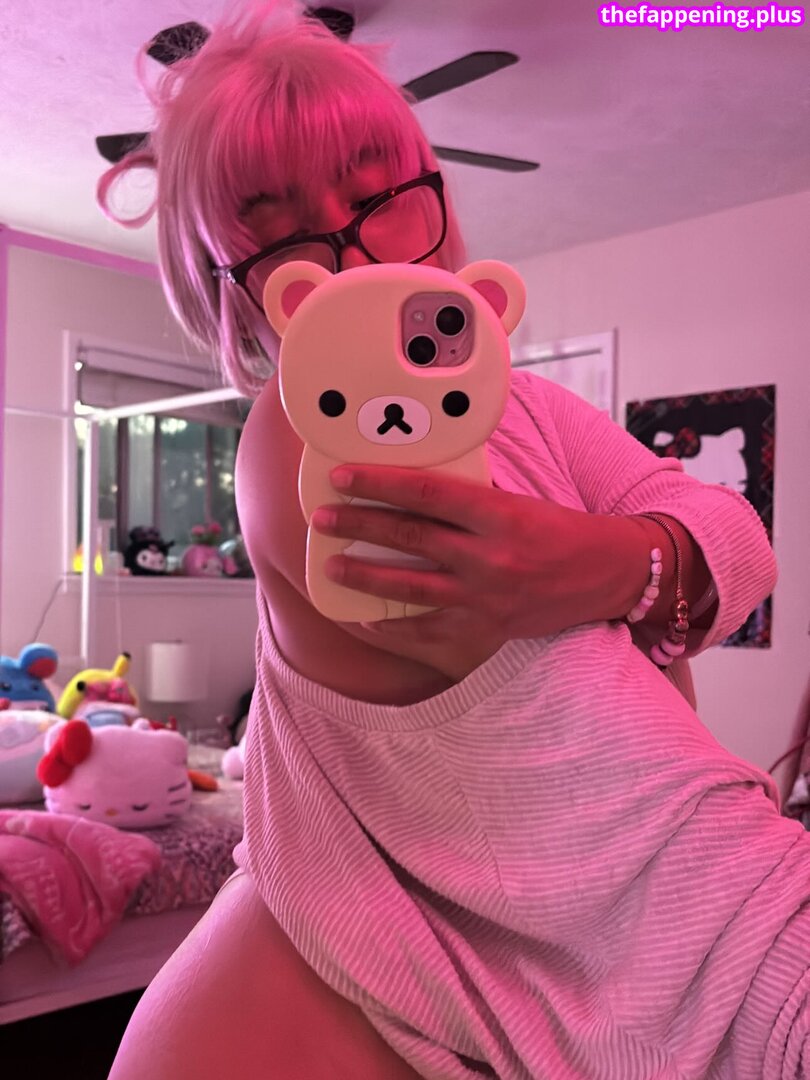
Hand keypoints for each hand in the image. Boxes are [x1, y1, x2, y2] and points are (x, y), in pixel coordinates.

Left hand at [310, 465, 626, 680]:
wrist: (606, 575)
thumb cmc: (560, 531)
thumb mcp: (517, 501)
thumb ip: (469, 497)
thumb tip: (413, 486)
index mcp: (498, 514)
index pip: (425, 492)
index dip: (379, 483)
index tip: (344, 477)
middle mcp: (489, 557)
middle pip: (410, 537)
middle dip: (359, 525)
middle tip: (323, 517)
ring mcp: (486, 598)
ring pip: (411, 587)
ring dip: (365, 575)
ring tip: (333, 565)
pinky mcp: (487, 629)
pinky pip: (429, 631)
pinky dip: (393, 626)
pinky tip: (365, 617)